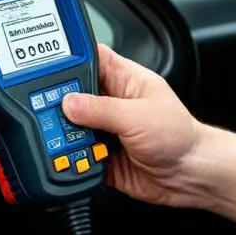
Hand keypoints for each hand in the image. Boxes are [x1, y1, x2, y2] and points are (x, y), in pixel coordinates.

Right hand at [61, 44, 204, 207]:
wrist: (191, 176)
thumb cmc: (180, 137)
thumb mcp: (139, 116)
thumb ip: (102, 109)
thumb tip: (69, 103)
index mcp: (125, 80)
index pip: (90, 59)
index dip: (68, 60)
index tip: (44, 67)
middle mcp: (112, 103)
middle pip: (71, 96)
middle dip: (57, 104)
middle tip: (48, 112)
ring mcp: (105, 131)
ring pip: (70, 128)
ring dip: (63, 136)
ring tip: (60, 140)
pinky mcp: (101, 157)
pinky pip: (75, 157)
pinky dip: (69, 160)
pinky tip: (68, 160)